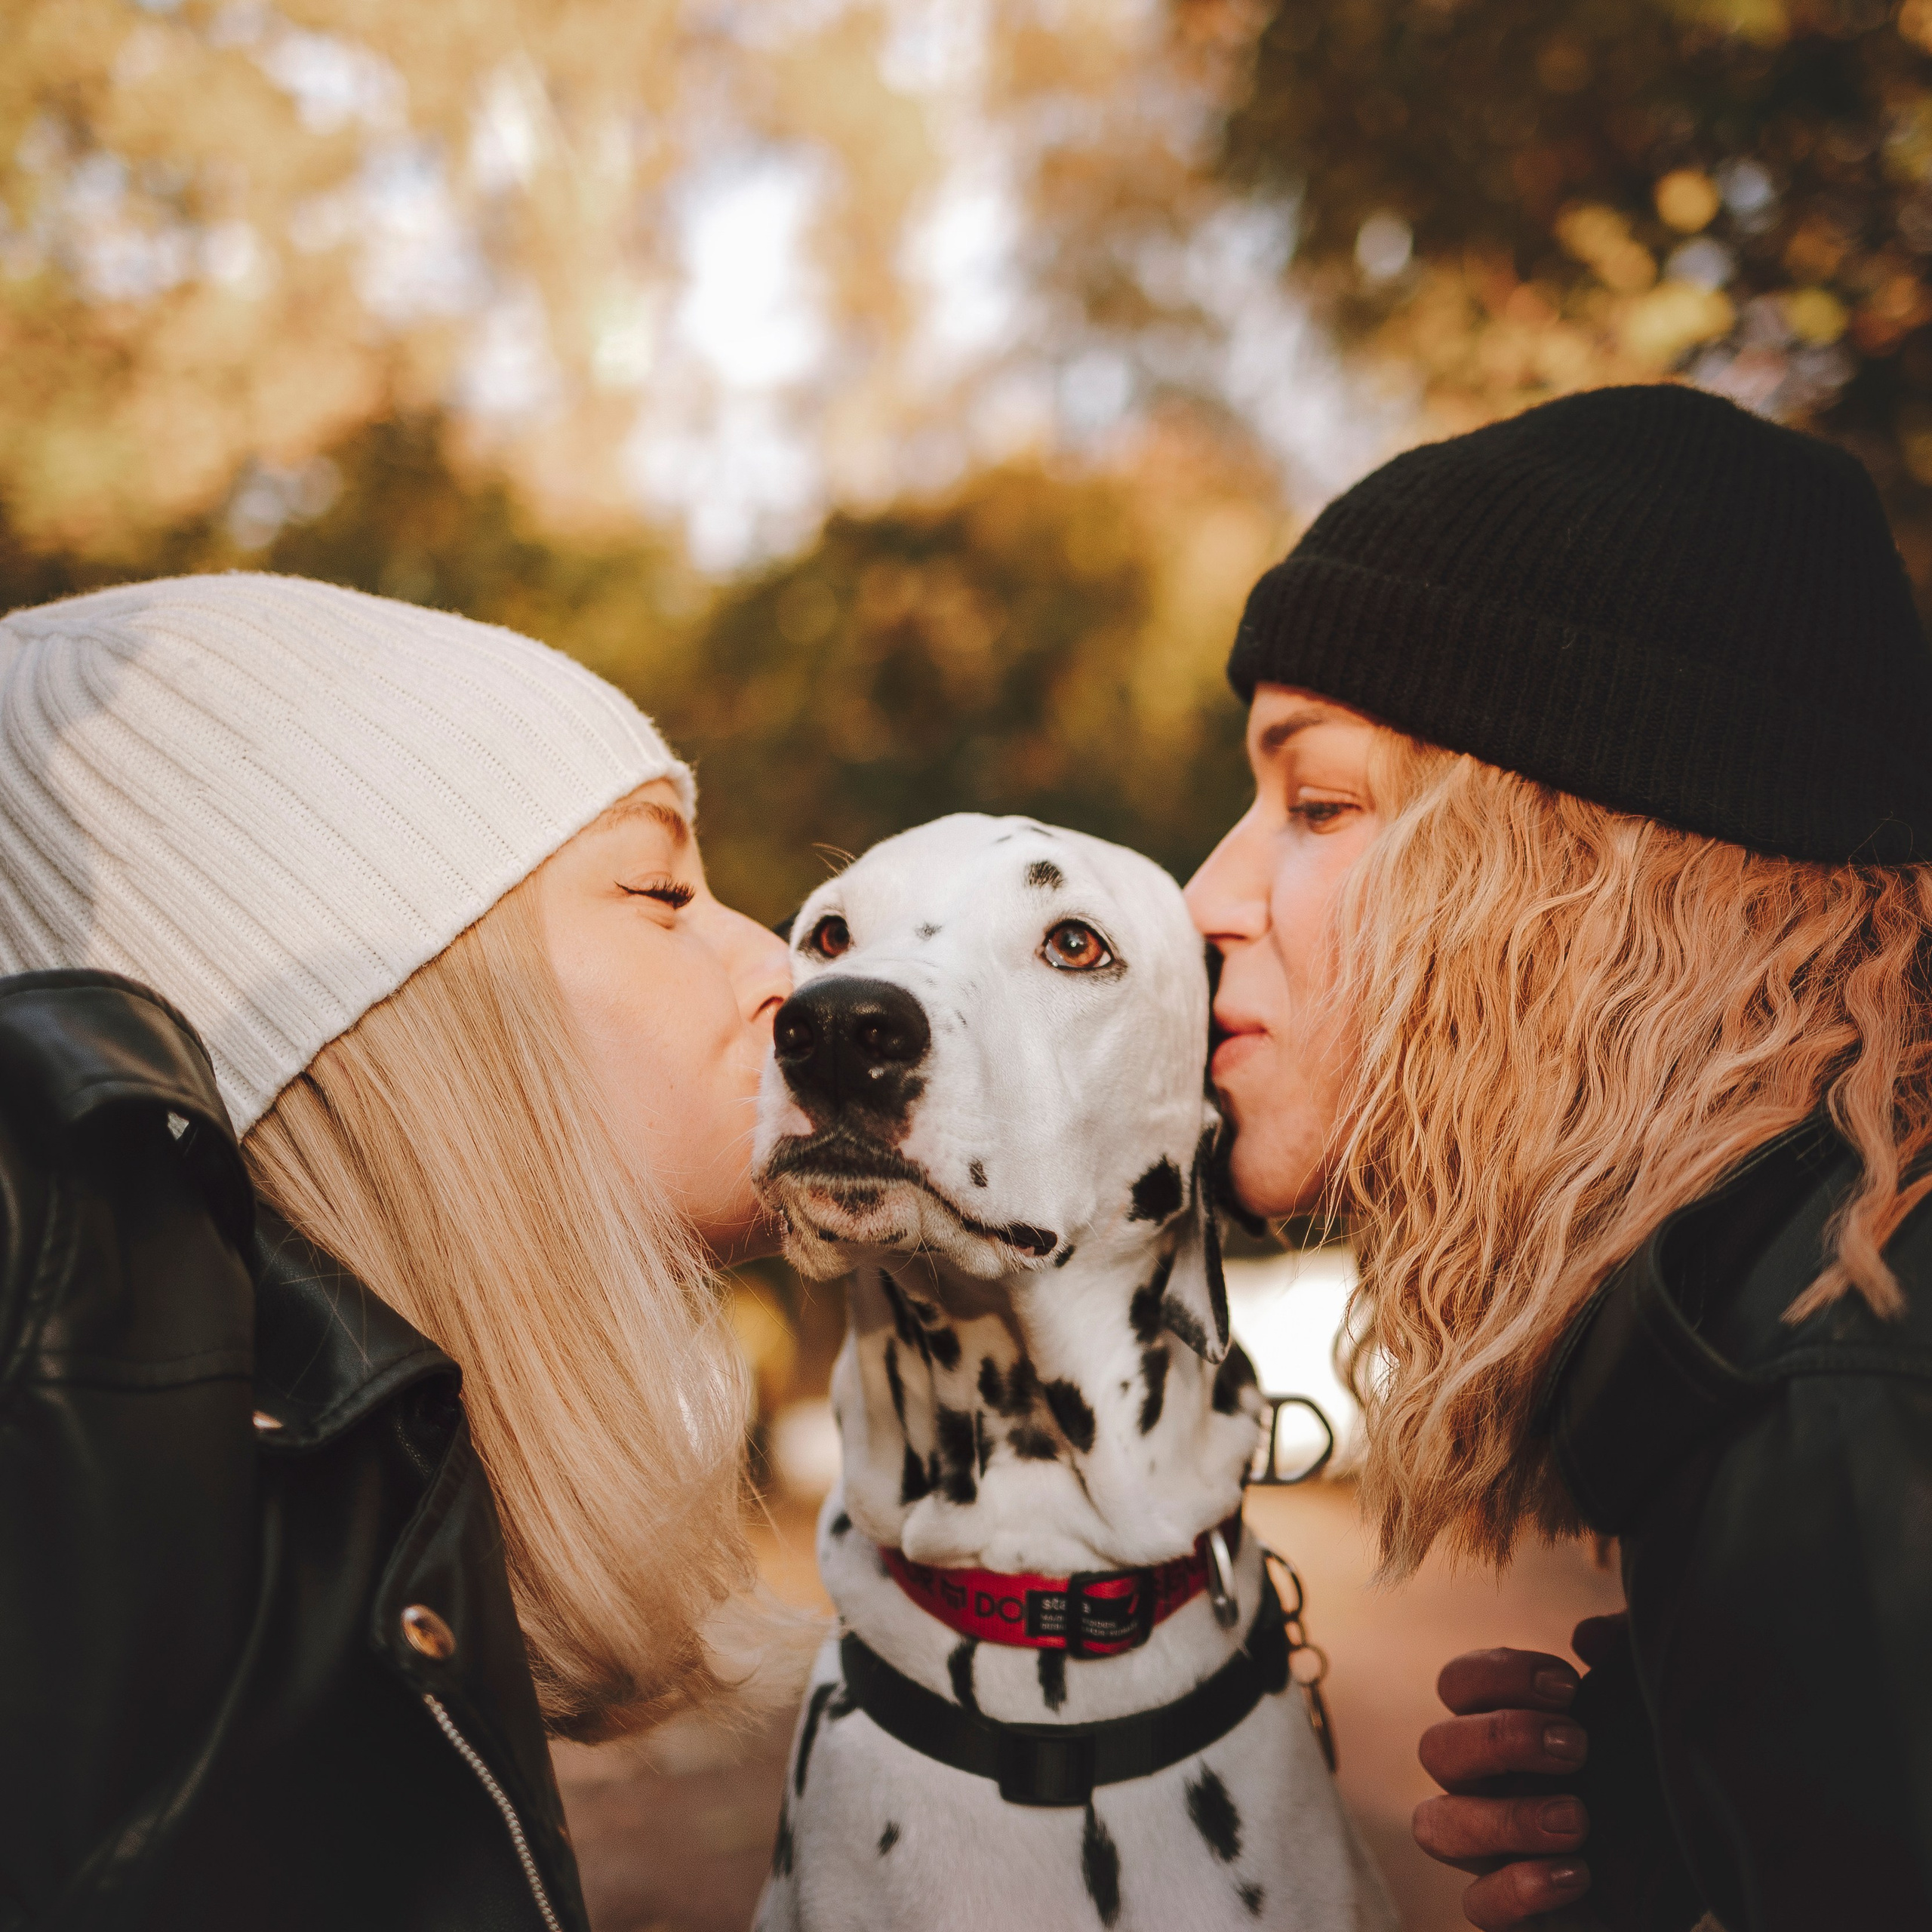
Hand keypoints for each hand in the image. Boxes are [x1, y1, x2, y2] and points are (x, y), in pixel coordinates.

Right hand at [1411, 1614, 1625, 1929]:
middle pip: (1436, 1748)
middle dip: (1502, 1740)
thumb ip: (1625, 1660)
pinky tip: (1579, 1875)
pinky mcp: (1512, 1912)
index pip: (1457, 1683)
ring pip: (1437, 1827)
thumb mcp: (1646, 1710)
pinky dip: (1518, 1889)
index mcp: (1501, 1727)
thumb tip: (1589, 1636)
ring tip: (1578, 1821)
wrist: (1694, 1863)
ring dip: (1503, 1818)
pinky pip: (1478, 1907)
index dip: (1499, 1675)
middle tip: (1578, 1747)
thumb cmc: (1653, 1773)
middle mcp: (1480, 1787)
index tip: (1570, 1685)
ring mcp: (1488, 1852)